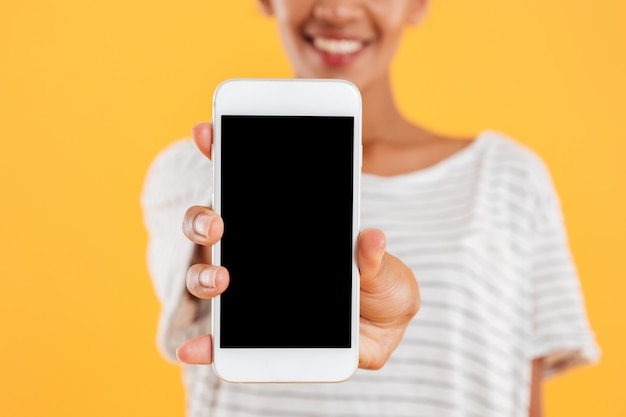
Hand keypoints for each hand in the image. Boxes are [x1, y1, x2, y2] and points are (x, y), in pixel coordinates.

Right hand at [176, 122, 420, 369]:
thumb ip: (375, 259)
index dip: (223, 153)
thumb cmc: (384, 289)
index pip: (248, 184)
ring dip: (203, 274)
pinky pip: (219, 338)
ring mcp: (251, 290)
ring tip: (222, 278)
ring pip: (208, 274)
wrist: (384, 333)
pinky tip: (193, 349)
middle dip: (204, 218)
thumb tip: (373, 238)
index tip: (209, 132)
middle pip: (214, 226)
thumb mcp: (388, 272)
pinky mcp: (252, 333)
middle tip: (217, 223)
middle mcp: (260, 252)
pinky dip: (205, 343)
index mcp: (288, 227)